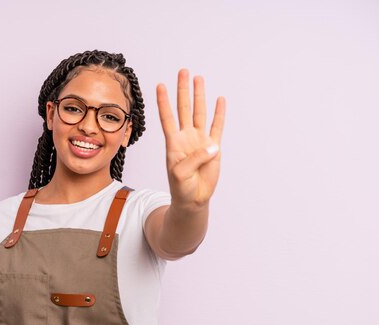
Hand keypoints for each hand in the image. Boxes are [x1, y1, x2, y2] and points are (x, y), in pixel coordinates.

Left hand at [156, 69, 225, 209]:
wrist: (193, 199)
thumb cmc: (181, 187)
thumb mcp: (180, 173)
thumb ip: (193, 158)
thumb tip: (212, 146)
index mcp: (173, 142)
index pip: (167, 117)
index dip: (163, 102)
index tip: (159, 85)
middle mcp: (186, 137)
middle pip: (184, 108)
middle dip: (183, 90)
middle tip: (183, 71)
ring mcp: (200, 141)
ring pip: (199, 112)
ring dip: (199, 96)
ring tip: (198, 78)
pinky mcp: (213, 148)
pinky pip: (216, 127)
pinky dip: (219, 113)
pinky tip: (219, 100)